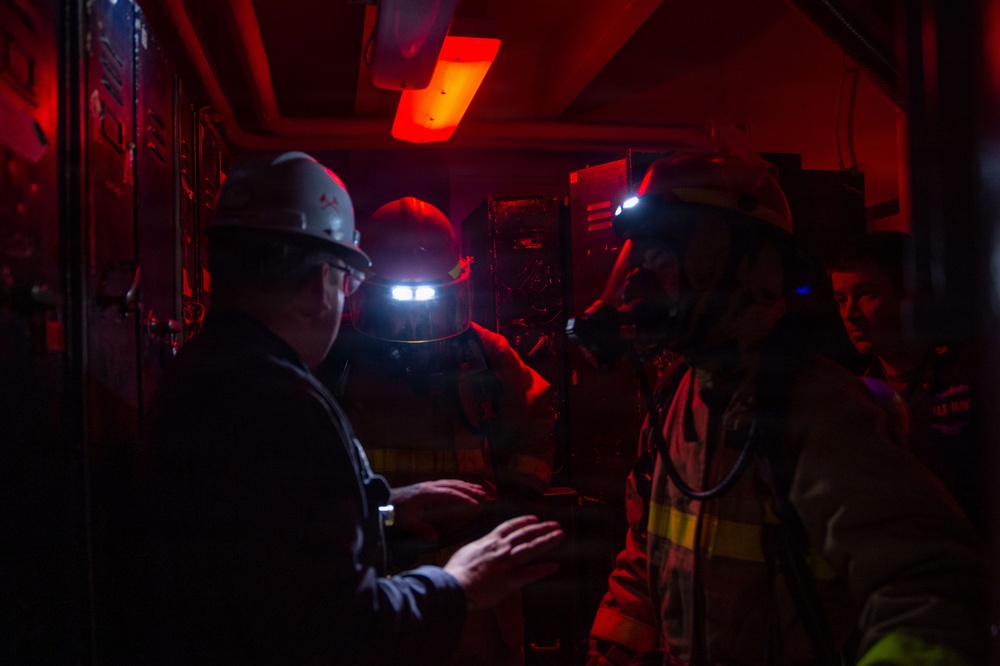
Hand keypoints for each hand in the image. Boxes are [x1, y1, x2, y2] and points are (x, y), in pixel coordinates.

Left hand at [390, 480, 485, 541]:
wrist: (381, 502)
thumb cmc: (393, 512)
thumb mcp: (406, 522)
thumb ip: (421, 529)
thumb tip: (435, 538)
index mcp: (426, 493)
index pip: (449, 493)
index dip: (463, 497)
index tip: (476, 503)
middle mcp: (428, 486)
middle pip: (453, 484)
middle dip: (469, 488)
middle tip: (483, 493)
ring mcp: (426, 485)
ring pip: (450, 482)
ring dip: (464, 485)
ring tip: (478, 489)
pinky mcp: (424, 487)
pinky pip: (444, 483)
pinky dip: (456, 485)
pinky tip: (461, 489)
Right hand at [444, 515, 563, 610]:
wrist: (455, 585)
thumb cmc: (456, 571)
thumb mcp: (466, 551)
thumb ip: (478, 547)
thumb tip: (481, 547)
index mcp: (489, 541)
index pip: (510, 527)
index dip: (524, 521)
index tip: (534, 518)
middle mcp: (501, 548)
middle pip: (525, 534)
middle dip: (542, 528)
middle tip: (555, 524)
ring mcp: (507, 563)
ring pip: (531, 548)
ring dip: (547, 540)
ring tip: (560, 535)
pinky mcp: (510, 579)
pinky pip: (531, 573)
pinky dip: (544, 569)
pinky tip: (555, 566)